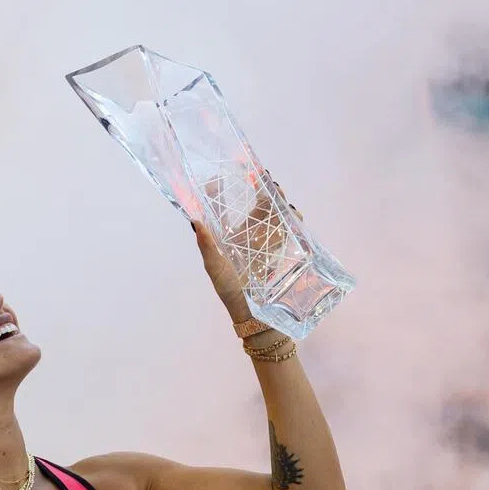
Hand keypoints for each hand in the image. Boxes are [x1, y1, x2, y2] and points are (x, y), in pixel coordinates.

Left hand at [192, 174, 302, 317]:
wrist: (256, 314)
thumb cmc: (230, 292)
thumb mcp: (215, 268)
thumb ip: (207, 246)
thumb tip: (195, 221)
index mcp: (227, 236)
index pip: (222, 208)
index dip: (220, 191)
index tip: (220, 175)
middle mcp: (247, 234)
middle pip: (256, 204)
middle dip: (261, 188)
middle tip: (263, 176)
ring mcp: (266, 240)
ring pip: (275, 212)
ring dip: (279, 200)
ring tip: (278, 192)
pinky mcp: (283, 248)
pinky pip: (290, 227)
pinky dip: (293, 217)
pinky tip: (293, 214)